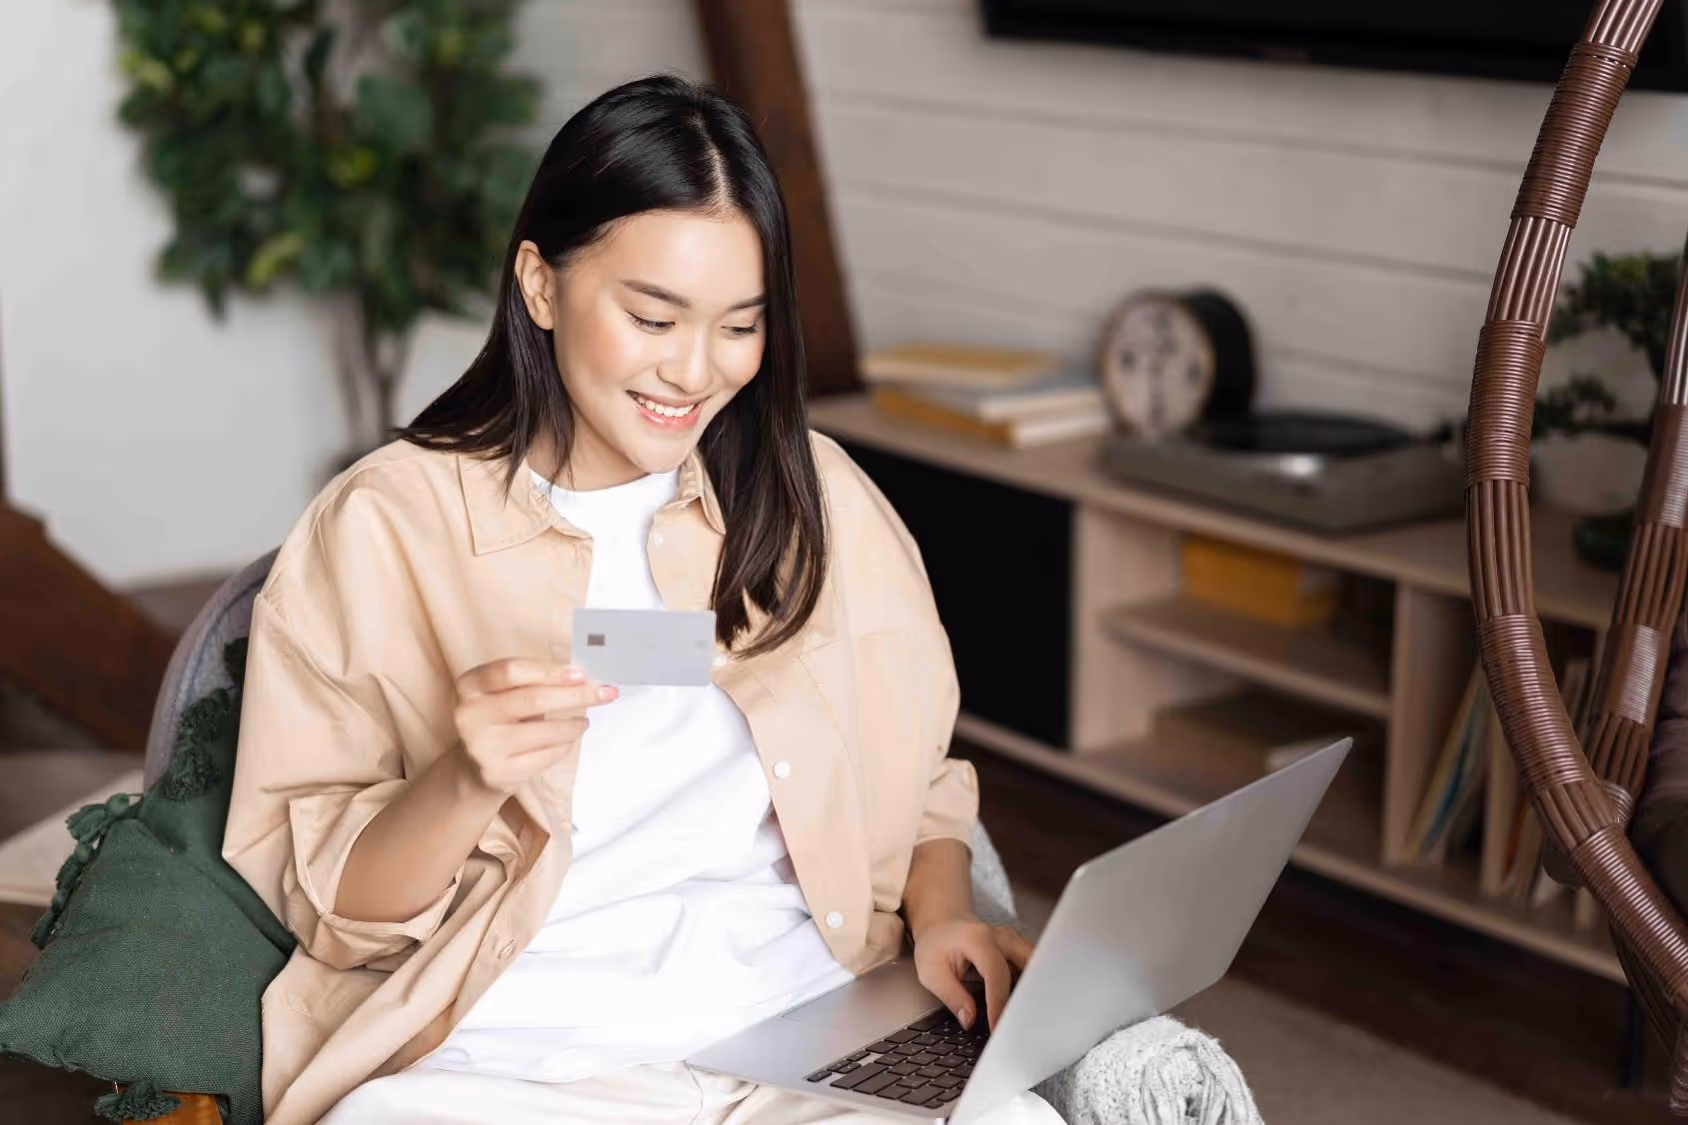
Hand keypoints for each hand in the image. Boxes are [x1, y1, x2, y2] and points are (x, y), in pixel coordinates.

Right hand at [451, 658, 616, 794]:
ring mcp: (481, 746)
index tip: (581, 674)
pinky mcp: (496, 773)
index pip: (512, 671)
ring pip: (543, 731)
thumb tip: (583, 680)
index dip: (549, 671)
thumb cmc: (498, 721)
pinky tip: (566, 742)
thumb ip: (532, 683)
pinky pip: (544, 756)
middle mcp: (470, 714)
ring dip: (573, 725)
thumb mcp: (503, 694)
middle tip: (604, 694)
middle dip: (576, 695)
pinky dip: (563, 747)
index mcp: (470, 685)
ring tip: (584, 722)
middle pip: (533, 699)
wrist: (472, 768)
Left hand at [911, 913, 1033, 1031]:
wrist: (942, 922)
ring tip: (1029, 1015)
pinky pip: (1033, 965)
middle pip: (1028, 964)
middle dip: (1030, 993)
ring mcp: (1013, 940)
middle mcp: (1001, 936)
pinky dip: (1033, 984)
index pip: (996, 974)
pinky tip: (1028, 1003)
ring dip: (1035, 988)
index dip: (999, 1003)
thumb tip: (969, 1019)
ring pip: (1037, 963)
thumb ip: (952, 996)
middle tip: (1024, 1022)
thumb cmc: (935, 945)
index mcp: (978, 939)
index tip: (998, 1026)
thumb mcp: (931, 972)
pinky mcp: (1018, 948)